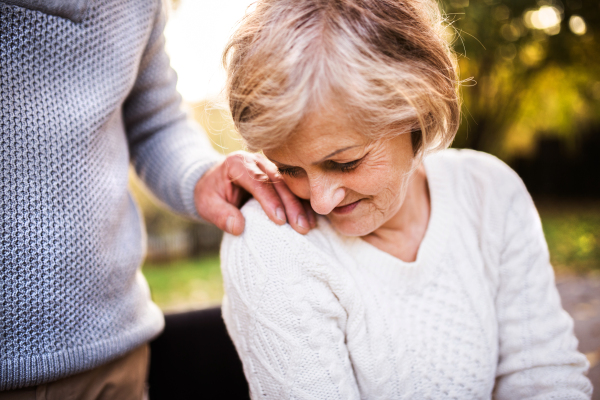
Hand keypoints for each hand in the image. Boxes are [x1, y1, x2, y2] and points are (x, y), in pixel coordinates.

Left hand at [194, 151, 316, 234]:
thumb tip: (238, 228)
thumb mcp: (206, 204)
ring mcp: (271, 166)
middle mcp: (257, 161)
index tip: (280, 221)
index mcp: (238, 164)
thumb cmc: (211, 193)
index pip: (257, 181)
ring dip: (301, 206)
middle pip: (278, 182)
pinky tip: (312, 219)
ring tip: (309, 226)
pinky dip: (303, 204)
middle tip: (301, 227)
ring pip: (291, 185)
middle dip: (291, 205)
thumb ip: (220, 215)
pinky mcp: (279, 176)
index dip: (270, 201)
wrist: (214, 180)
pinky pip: (294, 189)